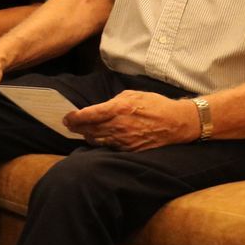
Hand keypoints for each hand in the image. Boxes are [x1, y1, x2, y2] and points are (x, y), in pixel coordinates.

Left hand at [64, 91, 197, 149]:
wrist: (177, 123)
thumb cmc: (155, 105)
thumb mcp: (133, 94)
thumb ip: (113, 101)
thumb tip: (99, 108)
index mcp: (119, 109)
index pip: (89, 115)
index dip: (74, 117)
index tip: (67, 117)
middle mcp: (119, 125)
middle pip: (89, 129)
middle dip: (76, 127)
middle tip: (69, 124)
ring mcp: (124, 140)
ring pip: (97, 140)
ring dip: (87, 135)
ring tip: (82, 131)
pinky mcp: (130, 150)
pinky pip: (109, 147)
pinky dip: (101, 142)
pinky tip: (98, 138)